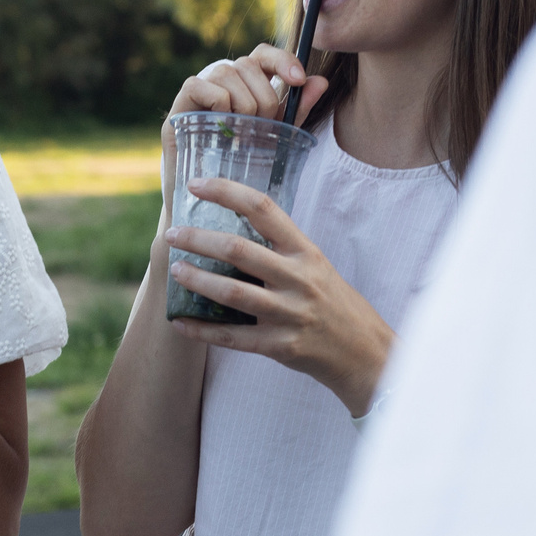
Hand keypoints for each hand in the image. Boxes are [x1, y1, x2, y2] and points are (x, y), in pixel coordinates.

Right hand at [159, 44, 328, 193]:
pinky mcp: (179, 107)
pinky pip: (201, 86)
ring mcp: (199, 91)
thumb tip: (320, 81)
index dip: (282, 59)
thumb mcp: (277, 135)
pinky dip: (218, 104)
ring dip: (244, 103)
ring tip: (242, 133)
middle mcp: (220, 81)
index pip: (263, 54)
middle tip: (264, 126)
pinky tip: (221, 129)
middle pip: (247, 63)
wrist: (210, 205)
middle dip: (265, 96)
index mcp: (244, 83)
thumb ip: (297, 110)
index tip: (298, 81)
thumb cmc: (244, 166)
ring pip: (226, 72)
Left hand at [164, 175, 392, 414]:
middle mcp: (298, 279)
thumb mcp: (314, 265)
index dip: (227, 192)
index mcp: (305, 251)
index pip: (263, 209)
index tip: (196, 185)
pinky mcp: (280, 345)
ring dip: (198, 280)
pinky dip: (202, 330)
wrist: (362, 350)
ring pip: (233, 294)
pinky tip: (180, 322)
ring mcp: (289, 313)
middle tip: (172, 234)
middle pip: (239, 250)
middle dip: (199, 239)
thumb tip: (229, 223)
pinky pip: (233, 337)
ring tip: (174, 270)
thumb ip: (279, 248)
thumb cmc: (331, 301)